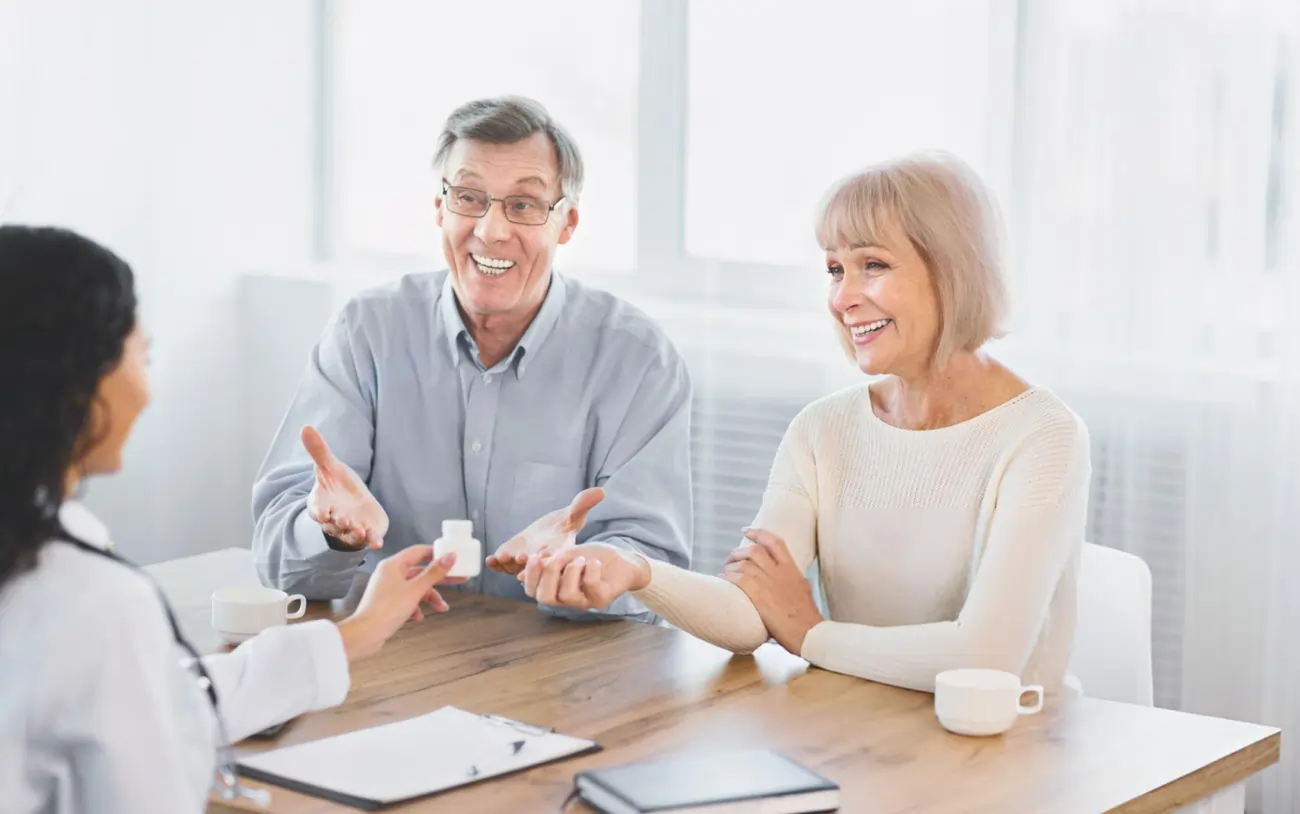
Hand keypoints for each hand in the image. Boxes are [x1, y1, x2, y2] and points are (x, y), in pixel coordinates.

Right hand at [302, 425, 387, 550]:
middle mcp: (335, 520)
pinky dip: (373, 541)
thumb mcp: (330, 467)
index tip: (323, 513)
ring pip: (351, 534)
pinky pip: (369, 539)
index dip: (319, 512)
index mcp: (322, 504)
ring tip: (360, 531)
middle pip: (334, 524)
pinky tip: (377, 543)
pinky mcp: (368, 533)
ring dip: (355, 533)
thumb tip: (305, 427)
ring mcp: (351, 528)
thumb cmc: (338, 486)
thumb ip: (319, 452)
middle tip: (343, 520)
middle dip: (338, 523)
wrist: (354, 504)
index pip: (316, 510)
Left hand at [336, 545, 458, 660]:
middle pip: (420, 571)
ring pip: (415, 588)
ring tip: (442, 608)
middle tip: (458, 578)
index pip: (418, 551)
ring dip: (429, 597)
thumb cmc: (386, 610)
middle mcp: (389, 574)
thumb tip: (450, 556)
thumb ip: (434, 573)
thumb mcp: (415, 590)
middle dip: (439, 578)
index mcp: (393, 565)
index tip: (452, 558)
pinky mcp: (388, 603)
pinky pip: (407, 600)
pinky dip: (416, 607)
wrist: (365, 634)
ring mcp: (388, 589)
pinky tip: (419, 617)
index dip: (436, 553)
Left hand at [485, 487, 604, 574]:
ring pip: (516, 568)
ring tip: (503, 557)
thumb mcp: (573, 514)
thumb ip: (583, 504)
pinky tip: (491, 560)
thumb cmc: (563, 524)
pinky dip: (496, 565)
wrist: (547, 532)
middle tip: (522, 557)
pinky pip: (502, 566)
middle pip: (535, 566)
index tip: (544, 553)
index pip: (556, 558)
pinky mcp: (511, 560)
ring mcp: (524, 563)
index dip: (550, 557)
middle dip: (528, 563)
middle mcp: (541, 562)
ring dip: (509, 565)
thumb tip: (600, 491)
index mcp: (559, 553)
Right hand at [519, 543, 650, 610]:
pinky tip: (595, 563)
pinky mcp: (602, 598)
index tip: (535, 556)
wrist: (622, 560)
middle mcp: (567, 600)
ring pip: (567, 594)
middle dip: (548, 574)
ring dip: (572, 571)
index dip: (530, 575)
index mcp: (555, 588)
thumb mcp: (567, 556)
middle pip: (545, 598)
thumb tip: (521, 575)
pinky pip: (591, 585)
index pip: (533, 591)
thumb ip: (548, 564)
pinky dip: (591, 569)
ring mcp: (585, 601)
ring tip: (581, 560)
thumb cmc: (592, 558)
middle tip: (558, 558)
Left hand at [722, 529, 822, 654]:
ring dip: (730, 565)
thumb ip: (789, 579)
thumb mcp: (802, 589)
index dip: (758, 533)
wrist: (810, 633)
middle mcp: (780, 573)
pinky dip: (728, 577)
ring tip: (725, 572)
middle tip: (730, 558)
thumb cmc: (806, 618)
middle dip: (738, 552)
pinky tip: (724, 580)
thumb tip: (778, 578)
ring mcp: (770, 584)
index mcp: (792, 570)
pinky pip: (738, 578)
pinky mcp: (760, 597)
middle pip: (754, 550)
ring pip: (743, 563)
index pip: (775, 542)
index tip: (745, 530)